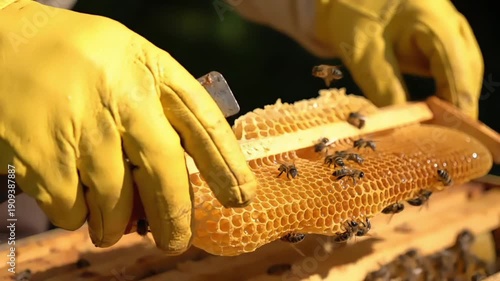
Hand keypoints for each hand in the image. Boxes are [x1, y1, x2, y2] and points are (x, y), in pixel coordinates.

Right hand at [0, 0, 255, 253]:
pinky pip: (71, 207)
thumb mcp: (131, 63)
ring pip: (115, 200)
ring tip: (113, 229)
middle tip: (176, 243)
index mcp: (151, 69)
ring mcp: (80, 124)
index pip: (203, 123)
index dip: (226, 164)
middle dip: (175, 216)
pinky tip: (74, 199)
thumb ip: (160, 107)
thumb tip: (184, 172)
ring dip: (117, 225)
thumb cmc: (78, 57)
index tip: (240, 197)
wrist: (2, 41)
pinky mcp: (39, 151)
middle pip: (164, 170)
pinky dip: (77, 215)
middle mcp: (121, 95)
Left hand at [316, 0, 482, 118]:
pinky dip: (444, 90)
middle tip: (451, 139)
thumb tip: (403, 125)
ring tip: (444, 131)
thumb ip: (385, 88)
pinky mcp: (437, 40)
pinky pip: (448, 69)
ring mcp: (447, 30)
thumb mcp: (365, 55)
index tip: (456, 133)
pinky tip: (434, 111)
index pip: (459, 68)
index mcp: (434, 22)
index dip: (460, 103)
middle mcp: (450, 24)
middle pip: (467, 71)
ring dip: (454, 99)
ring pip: (462, 71)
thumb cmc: (353, 18)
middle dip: (461, 105)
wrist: (343, 0)